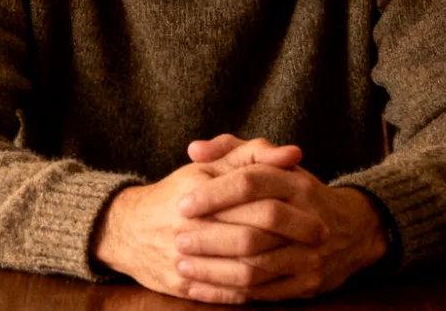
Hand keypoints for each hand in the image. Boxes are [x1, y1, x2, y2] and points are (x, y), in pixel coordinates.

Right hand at [92, 142, 325, 302]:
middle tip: (320, 238)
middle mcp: (190, 226)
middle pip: (251, 237)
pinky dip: (255, 290)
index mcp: (198, 192)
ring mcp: (185, 259)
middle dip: (290, 239)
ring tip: (304, 263)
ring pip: (242, 269)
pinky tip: (276, 283)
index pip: (252, 198)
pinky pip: (226, 292)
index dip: (288, 206)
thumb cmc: (176, 193)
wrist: (126, 229)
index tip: (318, 212)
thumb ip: (250, 156)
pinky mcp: (183, 285)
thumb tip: (293, 154)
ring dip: (278, 269)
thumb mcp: (208, 168)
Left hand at [175, 163, 388, 302]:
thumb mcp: (271, 163)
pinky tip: (199, 287)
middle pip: (254, 231)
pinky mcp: (307, 285)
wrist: (354, 229)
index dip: (214, 194)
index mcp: (296, 184)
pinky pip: (261, 293)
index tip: (182, 204)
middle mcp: (307, 219)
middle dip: (211, 237)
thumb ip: (231, 149)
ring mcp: (310, 256)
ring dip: (214, 270)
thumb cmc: (297, 192)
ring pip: (256, 267)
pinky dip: (227, 292)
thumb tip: (194, 149)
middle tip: (178, 238)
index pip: (251, 183)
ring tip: (182, 264)